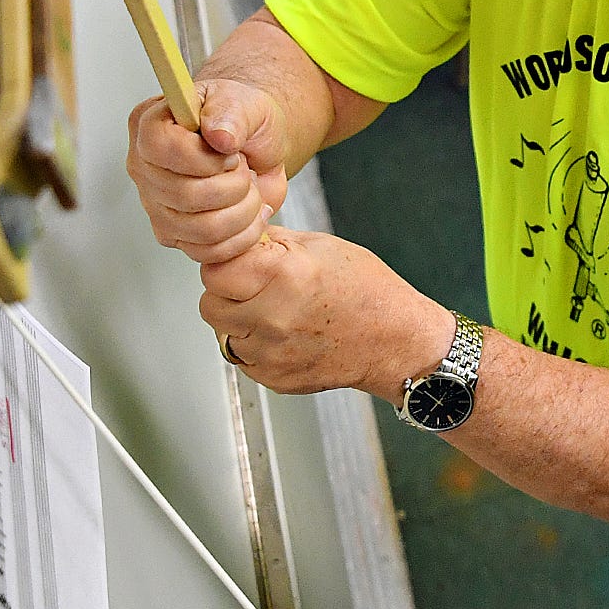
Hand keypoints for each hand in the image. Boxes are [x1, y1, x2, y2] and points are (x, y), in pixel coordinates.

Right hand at [127, 79, 291, 263]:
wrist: (257, 147)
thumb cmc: (243, 120)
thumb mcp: (244, 103)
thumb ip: (230, 113)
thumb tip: (219, 136)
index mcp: (148, 125)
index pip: (163, 149)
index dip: (207, 158)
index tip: (230, 150)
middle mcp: (144, 167)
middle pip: (186, 195)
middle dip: (235, 185)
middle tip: (245, 169)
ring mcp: (155, 206)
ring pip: (202, 229)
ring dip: (244, 211)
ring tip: (250, 190)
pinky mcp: (175, 235)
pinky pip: (209, 252)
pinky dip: (243, 236)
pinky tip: (252, 213)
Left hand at [199, 228, 448, 396]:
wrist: (397, 342)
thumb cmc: (370, 292)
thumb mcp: (322, 247)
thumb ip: (273, 240)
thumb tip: (242, 231)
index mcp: (282, 275)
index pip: (214, 269)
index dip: (227, 263)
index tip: (241, 262)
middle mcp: (272, 317)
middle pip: (211, 302)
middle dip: (228, 292)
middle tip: (258, 288)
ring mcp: (271, 353)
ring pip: (222, 332)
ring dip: (239, 321)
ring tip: (275, 312)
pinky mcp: (273, 377)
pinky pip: (243, 358)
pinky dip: (256, 346)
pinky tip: (287, 335)